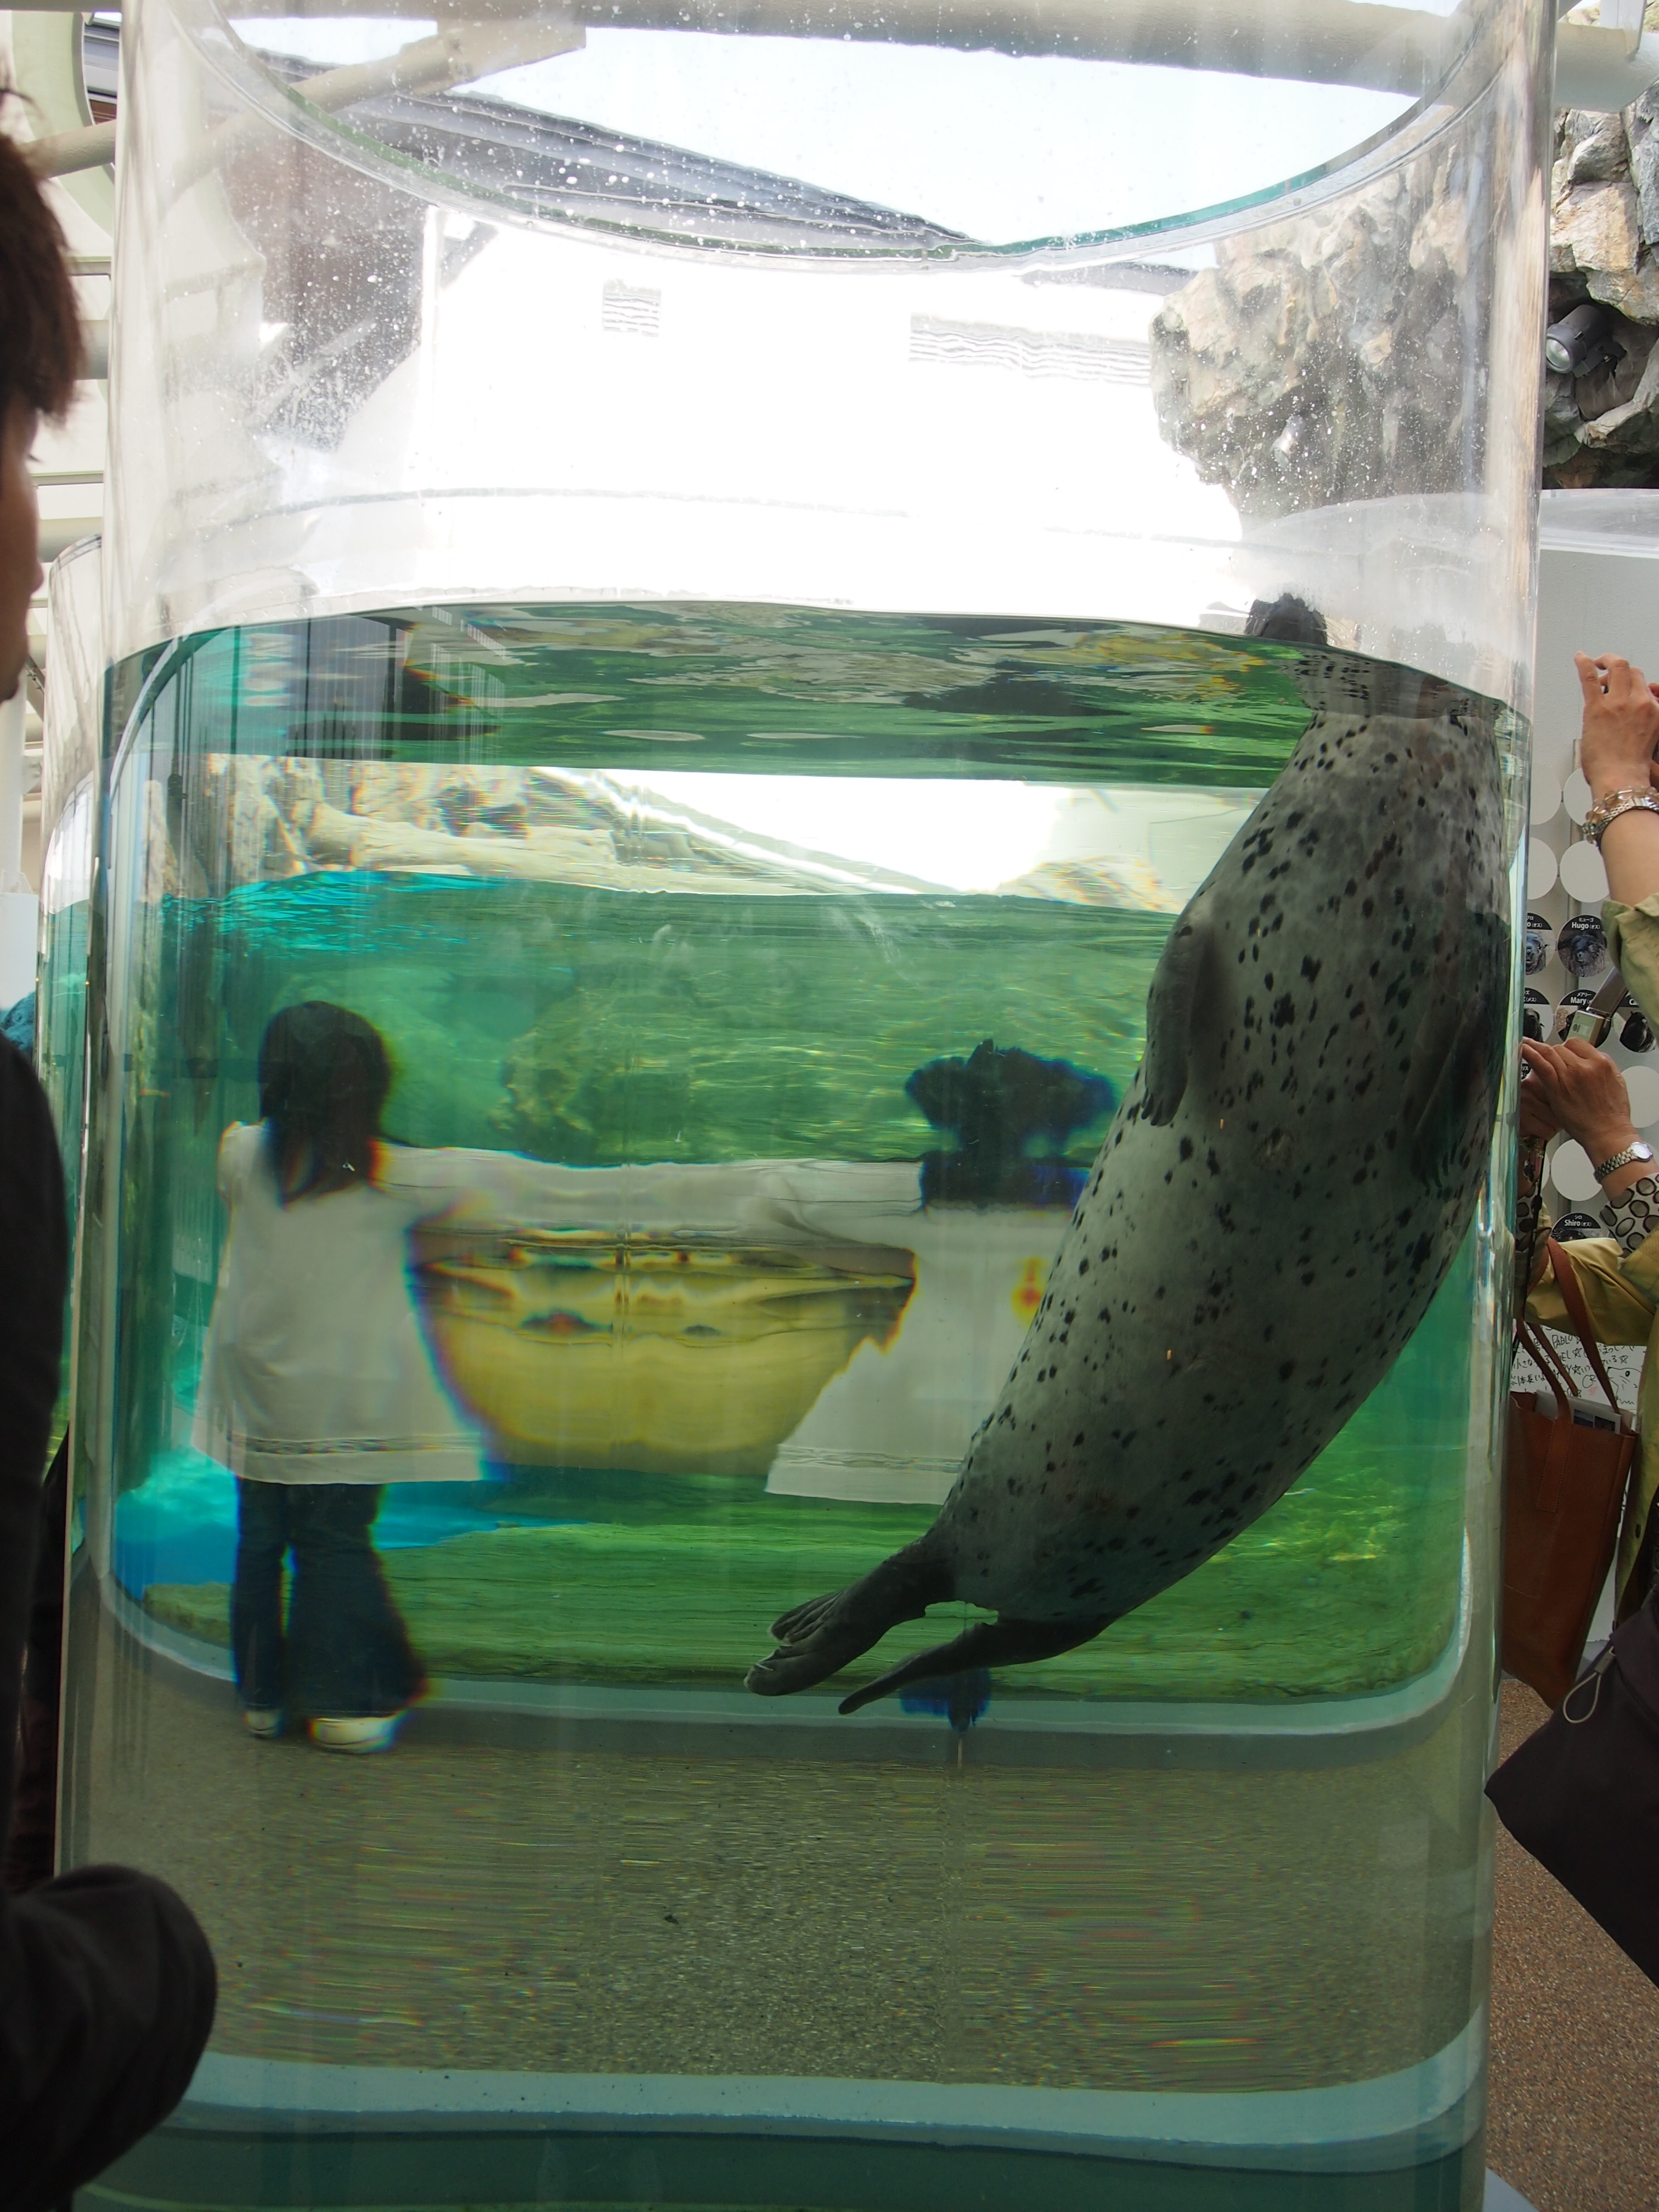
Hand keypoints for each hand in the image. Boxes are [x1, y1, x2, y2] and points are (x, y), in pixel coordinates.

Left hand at [1519, 1035, 1636, 1166]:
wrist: (1608, 1132)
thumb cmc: (1612, 1113)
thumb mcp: (1616, 1082)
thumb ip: (1602, 1067)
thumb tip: (1592, 1060)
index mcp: (1601, 1062)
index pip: (1577, 1044)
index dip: (1568, 1049)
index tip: (1563, 1054)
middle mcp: (1585, 1065)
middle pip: (1562, 1048)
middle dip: (1555, 1054)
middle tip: (1552, 1063)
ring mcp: (1570, 1075)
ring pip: (1550, 1054)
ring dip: (1538, 1050)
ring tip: (1526, 1045)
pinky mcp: (1557, 1087)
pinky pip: (1542, 1065)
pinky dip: (1531, 1055)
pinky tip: (1523, 1049)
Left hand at [1576, 652, 1658, 803]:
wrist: (1622, 778)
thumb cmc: (1632, 766)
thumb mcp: (1651, 738)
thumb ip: (1644, 720)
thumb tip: (1633, 715)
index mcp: (1653, 709)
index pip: (1645, 684)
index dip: (1633, 683)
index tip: (1624, 687)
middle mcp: (1639, 702)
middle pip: (1632, 672)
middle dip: (1619, 670)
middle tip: (1607, 670)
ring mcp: (1618, 703)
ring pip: (1617, 668)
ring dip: (1606, 663)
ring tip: (1596, 664)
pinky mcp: (1597, 708)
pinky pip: (1589, 678)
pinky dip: (1584, 664)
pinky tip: (1580, 657)